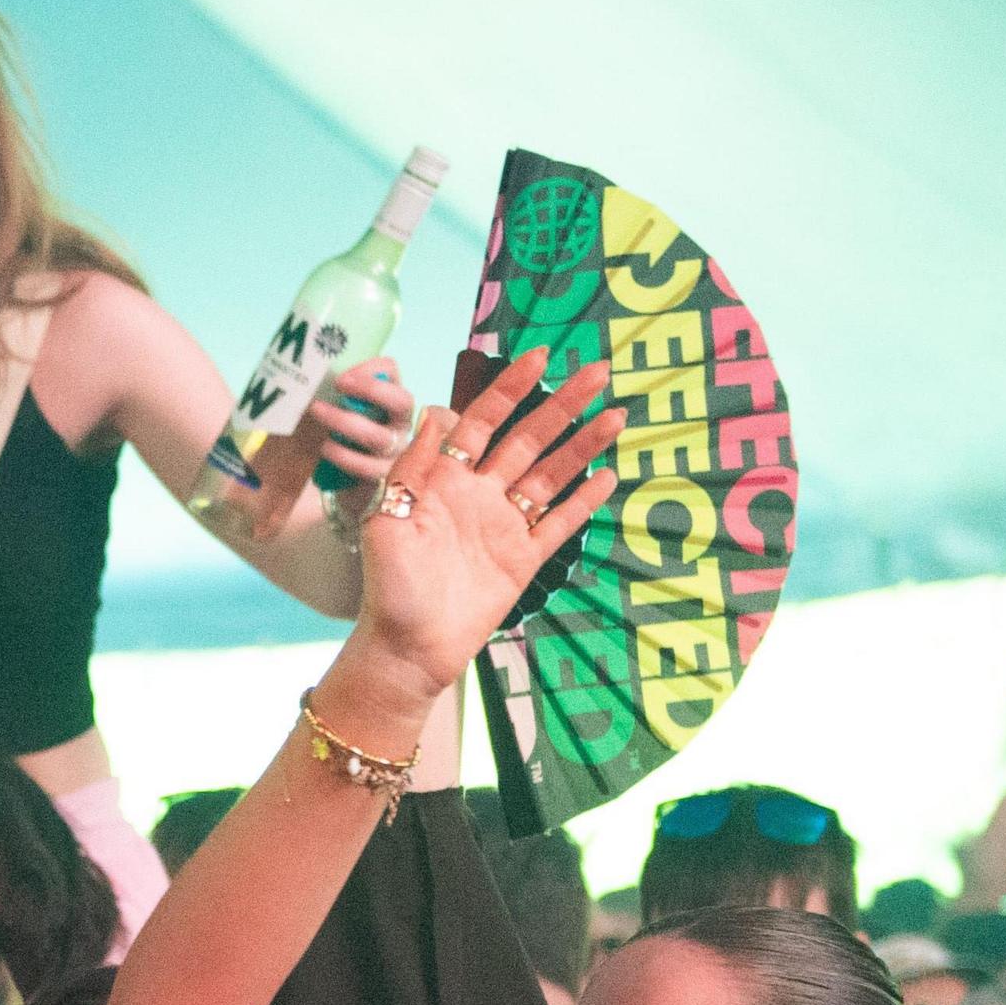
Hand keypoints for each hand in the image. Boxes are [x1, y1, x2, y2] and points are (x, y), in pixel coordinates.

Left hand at [294, 357, 416, 489]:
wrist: (353, 487)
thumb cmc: (347, 441)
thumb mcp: (346, 413)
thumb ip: (339, 396)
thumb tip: (311, 380)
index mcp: (392, 402)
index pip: (392, 372)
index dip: (370, 369)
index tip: (341, 376)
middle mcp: (401, 425)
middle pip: (402, 401)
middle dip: (371, 389)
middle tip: (338, 384)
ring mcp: (396, 453)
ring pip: (378, 435)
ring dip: (344, 421)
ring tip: (318, 413)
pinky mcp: (384, 478)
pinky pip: (366, 466)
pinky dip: (343, 455)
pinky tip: (326, 447)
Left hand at [336, 349, 622, 703]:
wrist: (407, 647)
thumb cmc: (388, 585)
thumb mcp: (387, 519)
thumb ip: (411, 466)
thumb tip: (433, 410)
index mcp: (444, 480)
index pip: (483, 421)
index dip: (510, 389)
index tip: (540, 357)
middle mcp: (479, 495)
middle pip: (528, 440)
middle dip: (563, 405)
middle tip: (599, 371)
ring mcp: (505, 526)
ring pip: (551, 476)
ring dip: (583, 446)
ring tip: (618, 416)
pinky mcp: (523, 560)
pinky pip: (558, 524)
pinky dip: (582, 501)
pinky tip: (606, 476)